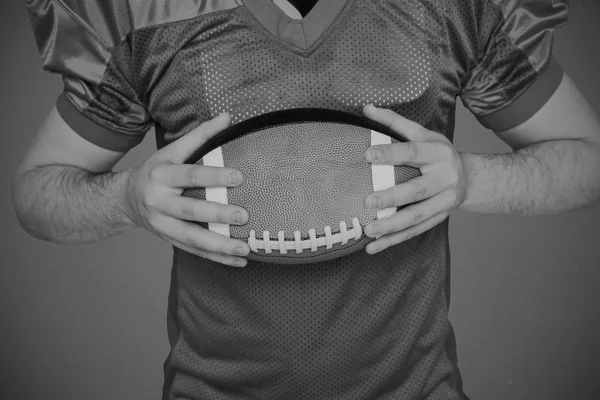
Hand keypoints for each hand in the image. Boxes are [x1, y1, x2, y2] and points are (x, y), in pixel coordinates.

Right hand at [123, 113, 250, 266]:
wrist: (124, 200)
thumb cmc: (155, 171)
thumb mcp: (172, 150)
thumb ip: (200, 135)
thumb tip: (228, 117)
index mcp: (161, 175)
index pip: (190, 175)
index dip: (214, 176)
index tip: (239, 177)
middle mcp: (159, 202)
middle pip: (190, 210)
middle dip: (217, 214)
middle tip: (243, 216)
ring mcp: (162, 225)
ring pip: (192, 238)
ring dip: (220, 246)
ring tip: (245, 249)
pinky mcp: (169, 240)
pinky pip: (195, 251)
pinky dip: (217, 258)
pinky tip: (239, 260)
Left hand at [362, 104, 467, 253]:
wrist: (471, 179)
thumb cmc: (438, 153)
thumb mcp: (423, 133)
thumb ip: (394, 122)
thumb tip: (366, 108)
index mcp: (438, 153)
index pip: (413, 152)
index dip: (390, 154)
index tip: (367, 154)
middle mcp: (444, 179)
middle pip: (416, 190)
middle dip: (392, 197)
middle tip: (368, 201)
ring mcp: (443, 202)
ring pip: (417, 217)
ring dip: (392, 226)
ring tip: (369, 230)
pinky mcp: (438, 219)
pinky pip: (414, 232)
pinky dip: (393, 241)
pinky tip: (373, 247)